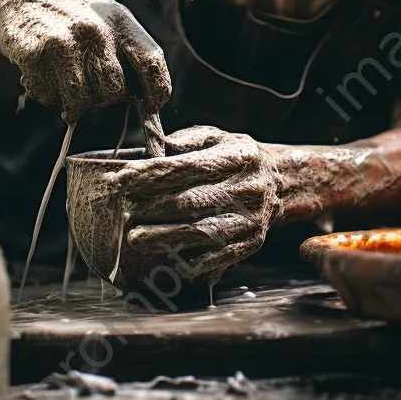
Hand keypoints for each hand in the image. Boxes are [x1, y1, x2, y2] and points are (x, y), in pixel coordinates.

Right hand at [0, 0, 168, 151]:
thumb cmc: (66, 10)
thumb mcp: (103, 16)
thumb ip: (124, 50)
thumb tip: (145, 99)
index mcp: (118, 19)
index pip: (151, 61)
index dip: (157, 90)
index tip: (152, 106)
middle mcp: (95, 29)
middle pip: (114, 91)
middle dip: (103, 99)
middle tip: (89, 89)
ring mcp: (65, 42)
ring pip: (82, 100)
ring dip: (73, 101)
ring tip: (64, 80)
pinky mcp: (36, 54)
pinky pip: (50, 96)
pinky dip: (48, 94)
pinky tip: (43, 74)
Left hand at [118, 126, 283, 280]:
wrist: (280, 183)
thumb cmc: (236, 158)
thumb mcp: (217, 137)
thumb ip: (187, 141)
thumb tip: (154, 149)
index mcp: (237, 156)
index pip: (187, 166)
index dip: (151, 174)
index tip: (121, 179)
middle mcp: (247, 188)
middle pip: (192, 201)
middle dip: (152, 208)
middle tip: (123, 212)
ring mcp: (250, 219)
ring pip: (202, 232)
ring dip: (165, 237)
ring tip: (135, 239)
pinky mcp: (250, 243)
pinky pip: (217, 257)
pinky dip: (189, 261)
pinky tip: (166, 260)